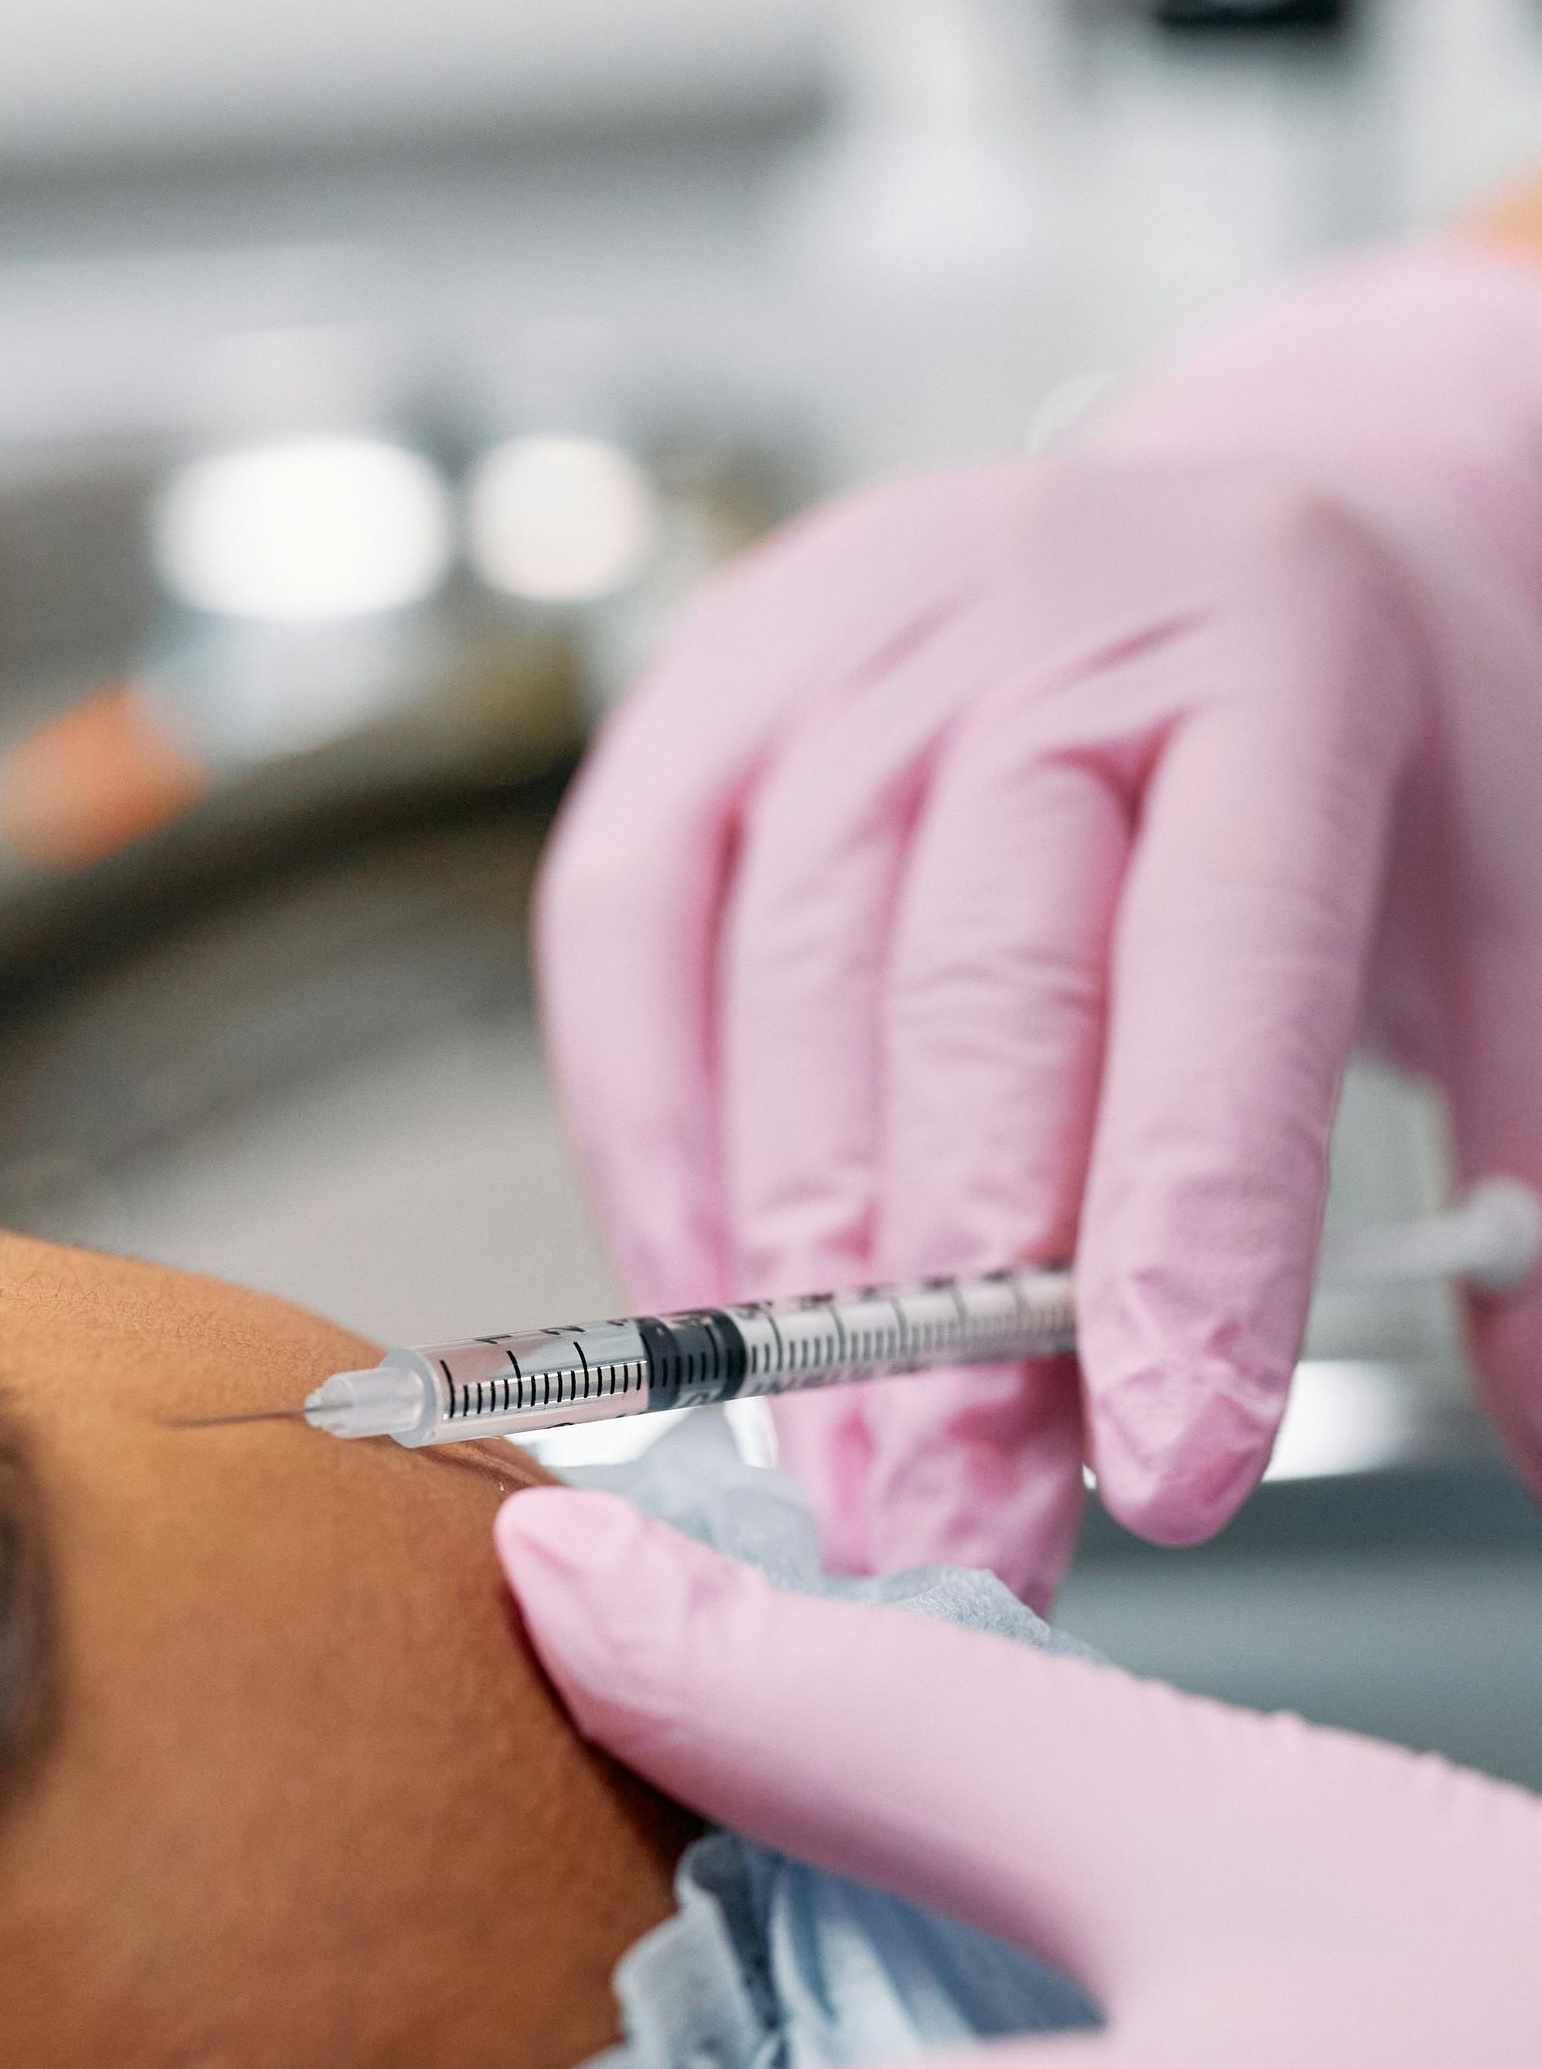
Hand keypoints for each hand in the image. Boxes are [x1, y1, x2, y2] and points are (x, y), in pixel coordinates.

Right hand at [536, 239, 1541, 1602]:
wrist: (1238, 536)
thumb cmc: (1376, 744)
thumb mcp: (1518, 913)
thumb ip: (1538, 1182)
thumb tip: (1540, 1442)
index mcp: (1285, 648)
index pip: (1224, 967)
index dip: (1184, 1231)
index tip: (1173, 1465)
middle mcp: (1049, 617)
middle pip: (976, 990)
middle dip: (954, 1305)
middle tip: (955, 1531)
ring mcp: (847, 639)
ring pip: (785, 981)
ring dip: (797, 1268)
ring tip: (843, 1481)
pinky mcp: (702, 688)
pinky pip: (619, 933)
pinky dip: (645, 1138)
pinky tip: (704, 1300)